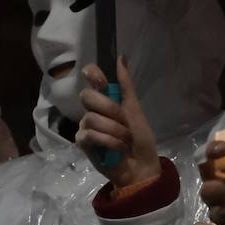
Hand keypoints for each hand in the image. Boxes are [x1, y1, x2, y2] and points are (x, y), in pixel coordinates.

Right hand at [77, 57, 159, 187]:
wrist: (141, 167)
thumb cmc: (140, 139)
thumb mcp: (136, 110)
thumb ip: (126, 86)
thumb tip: (121, 57)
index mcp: (107, 99)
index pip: (91, 76)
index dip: (93, 74)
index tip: (100, 80)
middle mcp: (93, 109)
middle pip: (87, 96)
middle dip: (109, 108)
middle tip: (124, 119)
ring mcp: (86, 126)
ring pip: (91, 118)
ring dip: (114, 129)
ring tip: (125, 139)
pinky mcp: (83, 143)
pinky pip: (89, 134)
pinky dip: (108, 141)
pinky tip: (117, 148)